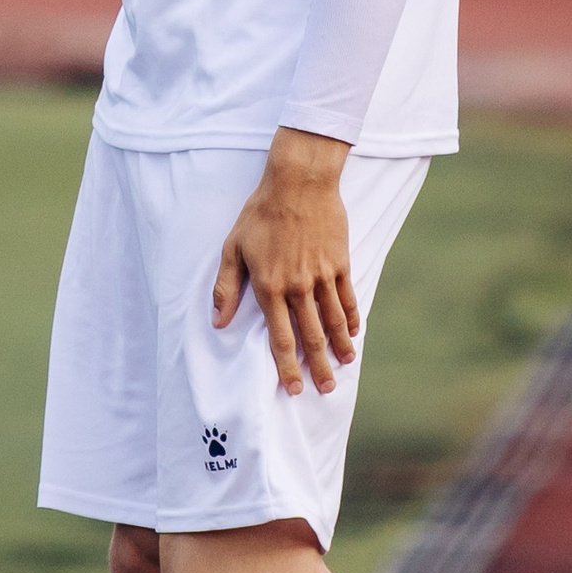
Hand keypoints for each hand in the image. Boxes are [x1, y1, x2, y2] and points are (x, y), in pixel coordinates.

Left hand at [212, 128, 358, 396]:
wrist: (298, 182)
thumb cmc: (260, 213)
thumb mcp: (233, 247)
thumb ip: (226, 287)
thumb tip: (218, 322)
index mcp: (269, 287)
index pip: (279, 337)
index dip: (286, 367)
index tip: (292, 389)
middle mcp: (298, 287)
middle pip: (310, 336)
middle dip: (317, 367)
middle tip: (325, 390)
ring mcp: (321, 276)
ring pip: (333, 321)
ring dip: (339, 347)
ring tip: (343, 366)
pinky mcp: (339, 263)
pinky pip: (348, 298)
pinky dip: (351, 318)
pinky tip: (353, 333)